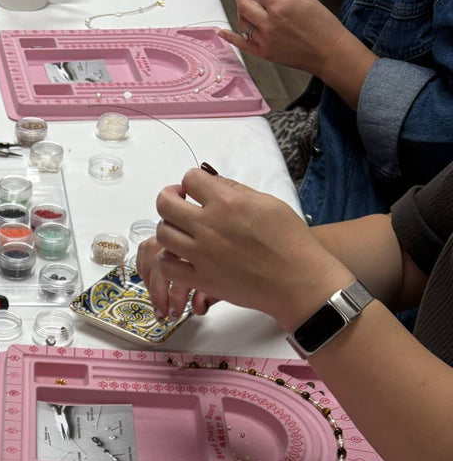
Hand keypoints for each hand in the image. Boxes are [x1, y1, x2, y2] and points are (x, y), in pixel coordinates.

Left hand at [142, 169, 351, 330]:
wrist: (297, 281)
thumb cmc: (290, 241)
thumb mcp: (268, 203)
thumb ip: (236, 191)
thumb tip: (212, 183)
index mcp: (228, 202)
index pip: (190, 179)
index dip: (191, 182)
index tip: (195, 190)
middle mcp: (209, 226)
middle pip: (165, 204)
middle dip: (169, 199)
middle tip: (178, 204)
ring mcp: (201, 254)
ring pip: (162, 234)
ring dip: (168, 228)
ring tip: (180, 231)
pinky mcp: (200, 279)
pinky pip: (167, 266)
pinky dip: (169, 258)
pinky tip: (180, 256)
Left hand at [219, 0, 352, 76]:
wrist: (328, 52)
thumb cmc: (323, 25)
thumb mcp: (305, 0)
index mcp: (281, 6)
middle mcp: (269, 23)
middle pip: (245, 2)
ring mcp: (264, 39)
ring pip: (242, 20)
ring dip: (239, 7)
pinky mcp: (264, 52)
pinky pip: (242, 44)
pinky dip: (230, 37)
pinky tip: (221, 31)